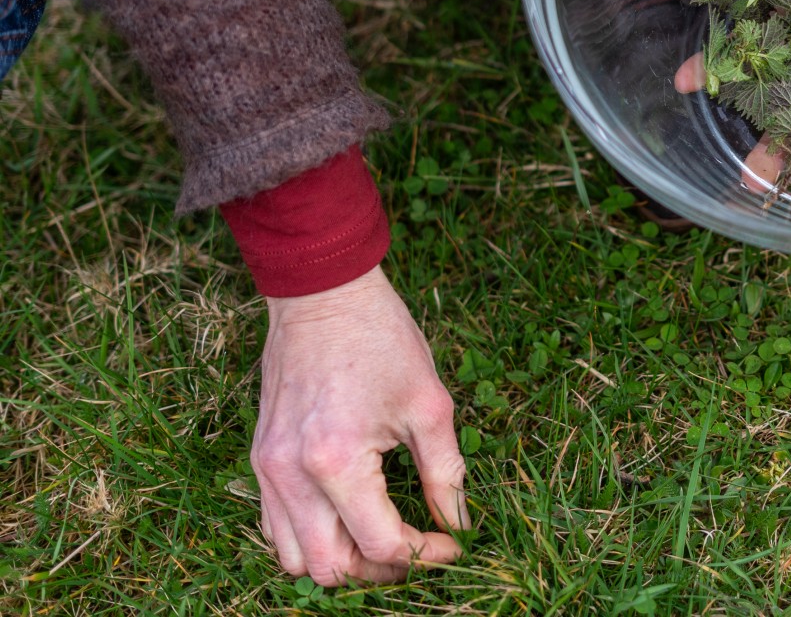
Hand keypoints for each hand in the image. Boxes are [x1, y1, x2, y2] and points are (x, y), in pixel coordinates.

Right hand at [252, 266, 468, 585]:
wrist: (323, 293)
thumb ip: (445, 473)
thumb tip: (458, 523)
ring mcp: (267, 469)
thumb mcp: (430, 405)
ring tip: (381, 536)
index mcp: (337, 462)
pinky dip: (309, 537)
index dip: (424, 555)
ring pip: (293, 558)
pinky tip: (346, 517)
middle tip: (417, 547)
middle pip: (330, 568)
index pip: (380, 545)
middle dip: (380, 571)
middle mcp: (291, 475)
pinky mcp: (258, 458)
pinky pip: (274, 526)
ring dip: (340, 560)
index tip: (451, 543)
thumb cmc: (381, 339)